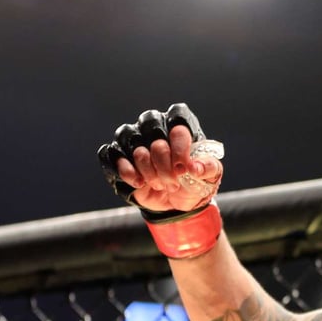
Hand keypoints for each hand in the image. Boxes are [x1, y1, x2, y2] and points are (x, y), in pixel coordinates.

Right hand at [97, 103, 223, 214]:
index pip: (178, 117)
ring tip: (159, 184)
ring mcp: (134, 140)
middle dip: (164, 160)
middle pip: (152, 127)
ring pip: (133, 142)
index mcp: (180, 126)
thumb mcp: (211, 176)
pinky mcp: (118, 157)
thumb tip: (195, 167)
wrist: (176, 203)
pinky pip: (111, 154)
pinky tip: (139, 183)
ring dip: (148, 168)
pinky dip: (126, 171)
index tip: (184, 169)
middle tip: (174, 181)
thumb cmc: (194, 182)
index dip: (179, 144)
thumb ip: (209, 167)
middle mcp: (155, 127)